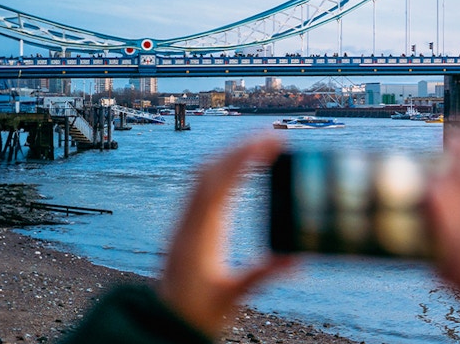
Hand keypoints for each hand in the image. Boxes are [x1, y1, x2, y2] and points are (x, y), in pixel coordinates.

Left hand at [158, 134, 292, 337]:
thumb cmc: (195, 314)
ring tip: (259, 145)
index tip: (269, 141)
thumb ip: (263, 274)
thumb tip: (297, 259)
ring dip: (230, 156)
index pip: (219, 183)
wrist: (162, 326)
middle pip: (210, 171)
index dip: (243, 157)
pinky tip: (238, 171)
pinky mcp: (188, 228)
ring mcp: (185, 223)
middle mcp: (189, 223)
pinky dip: (222, 171)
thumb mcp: (232, 296)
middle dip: (240, 148)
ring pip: (203, 176)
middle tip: (272, 135)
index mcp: (200, 234)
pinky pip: (201, 188)